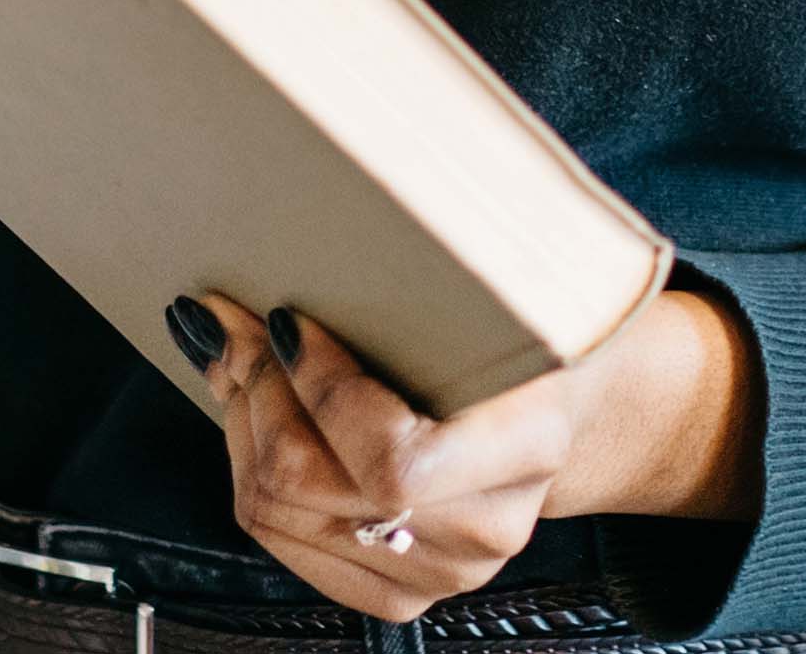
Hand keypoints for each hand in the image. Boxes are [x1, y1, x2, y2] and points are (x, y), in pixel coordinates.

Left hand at [172, 289, 763, 619]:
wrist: (568, 409)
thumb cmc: (527, 322)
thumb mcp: (508, 276)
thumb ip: (434, 252)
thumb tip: (303, 212)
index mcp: (530, 444)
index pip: (395, 462)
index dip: (320, 390)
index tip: (287, 316)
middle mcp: (485, 528)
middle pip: (309, 484)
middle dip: (254, 392)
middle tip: (237, 322)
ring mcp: (440, 573)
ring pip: (276, 512)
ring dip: (241, 424)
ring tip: (244, 357)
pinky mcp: (396, 593)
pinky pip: (277, 539)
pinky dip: (247, 466)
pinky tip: (258, 411)